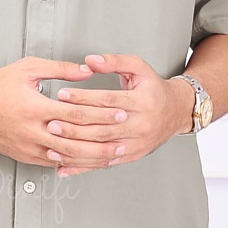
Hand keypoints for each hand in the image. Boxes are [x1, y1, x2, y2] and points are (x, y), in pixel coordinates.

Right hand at [0, 57, 129, 170]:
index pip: (76, 113)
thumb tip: (87, 70)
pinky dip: (74, 164)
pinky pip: (55, 163)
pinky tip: (88, 162)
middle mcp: (32, 131)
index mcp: (35, 107)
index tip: (119, 112)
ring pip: (67, 157)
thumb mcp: (28, 68)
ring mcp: (29, 147)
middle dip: (103, 139)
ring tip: (112, 154)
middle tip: (124, 137)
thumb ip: (60, 69)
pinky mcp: (26, 156)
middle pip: (76, 139)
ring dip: (92, 157)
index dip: (101, 113)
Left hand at [47, 52, 193, 177]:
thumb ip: (114, 61)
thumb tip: (90, 60)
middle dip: (74, 127)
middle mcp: (141, 125)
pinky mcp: (130, 157)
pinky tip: (65, 166)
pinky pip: (103, 164)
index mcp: (143, 101)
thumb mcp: (139, 68)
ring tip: (53, 144)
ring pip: (101, 150)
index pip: (108, 100)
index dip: (83, 97)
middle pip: (103, 128)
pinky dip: (82, 166)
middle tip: (52, 122)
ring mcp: (136, 144)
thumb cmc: (154, 89)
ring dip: (75, 149)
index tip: (63, 95)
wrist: (175, 112)